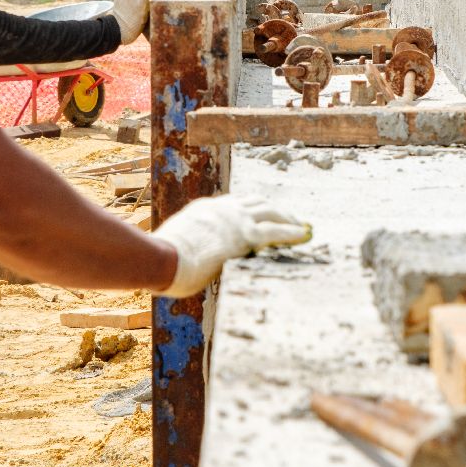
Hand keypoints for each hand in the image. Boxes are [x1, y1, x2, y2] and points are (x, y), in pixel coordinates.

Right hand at [150, 194, 311, 296]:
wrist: (162, 258)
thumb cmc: (160, 262)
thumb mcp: (172, 249)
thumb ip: (184, 249)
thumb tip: (180, 264)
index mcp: (203, 210)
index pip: (233, 204)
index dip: (250, 210)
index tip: (261, 215)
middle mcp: (222, 209)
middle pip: (256, 203)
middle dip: (274, 210)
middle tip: (288, 218)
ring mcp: (235, 219)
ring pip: (270, 213)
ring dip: (288, 219)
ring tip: (302, 227)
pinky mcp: (245, 235)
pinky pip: (276, 231)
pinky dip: (293, 233)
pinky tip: (305, 236)